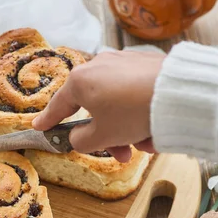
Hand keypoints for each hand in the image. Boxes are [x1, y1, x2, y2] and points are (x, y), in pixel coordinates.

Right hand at [33, 50, 163, 161]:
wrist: (177, 93)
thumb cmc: (132, 112)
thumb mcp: (101, 136)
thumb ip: (81, 141)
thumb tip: (78, 137)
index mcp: (80, 81)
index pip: (58, 105)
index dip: (48, 120)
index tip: (40, 126)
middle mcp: (97, 66)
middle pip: (93, 108)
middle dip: (108, 136)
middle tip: (121, 154)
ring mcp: (121, 62)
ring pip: (116, 103)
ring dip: (127, 128)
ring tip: (146, 144)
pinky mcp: (143, 63)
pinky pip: (133, 93)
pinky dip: (139, 113)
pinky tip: (154, 128)